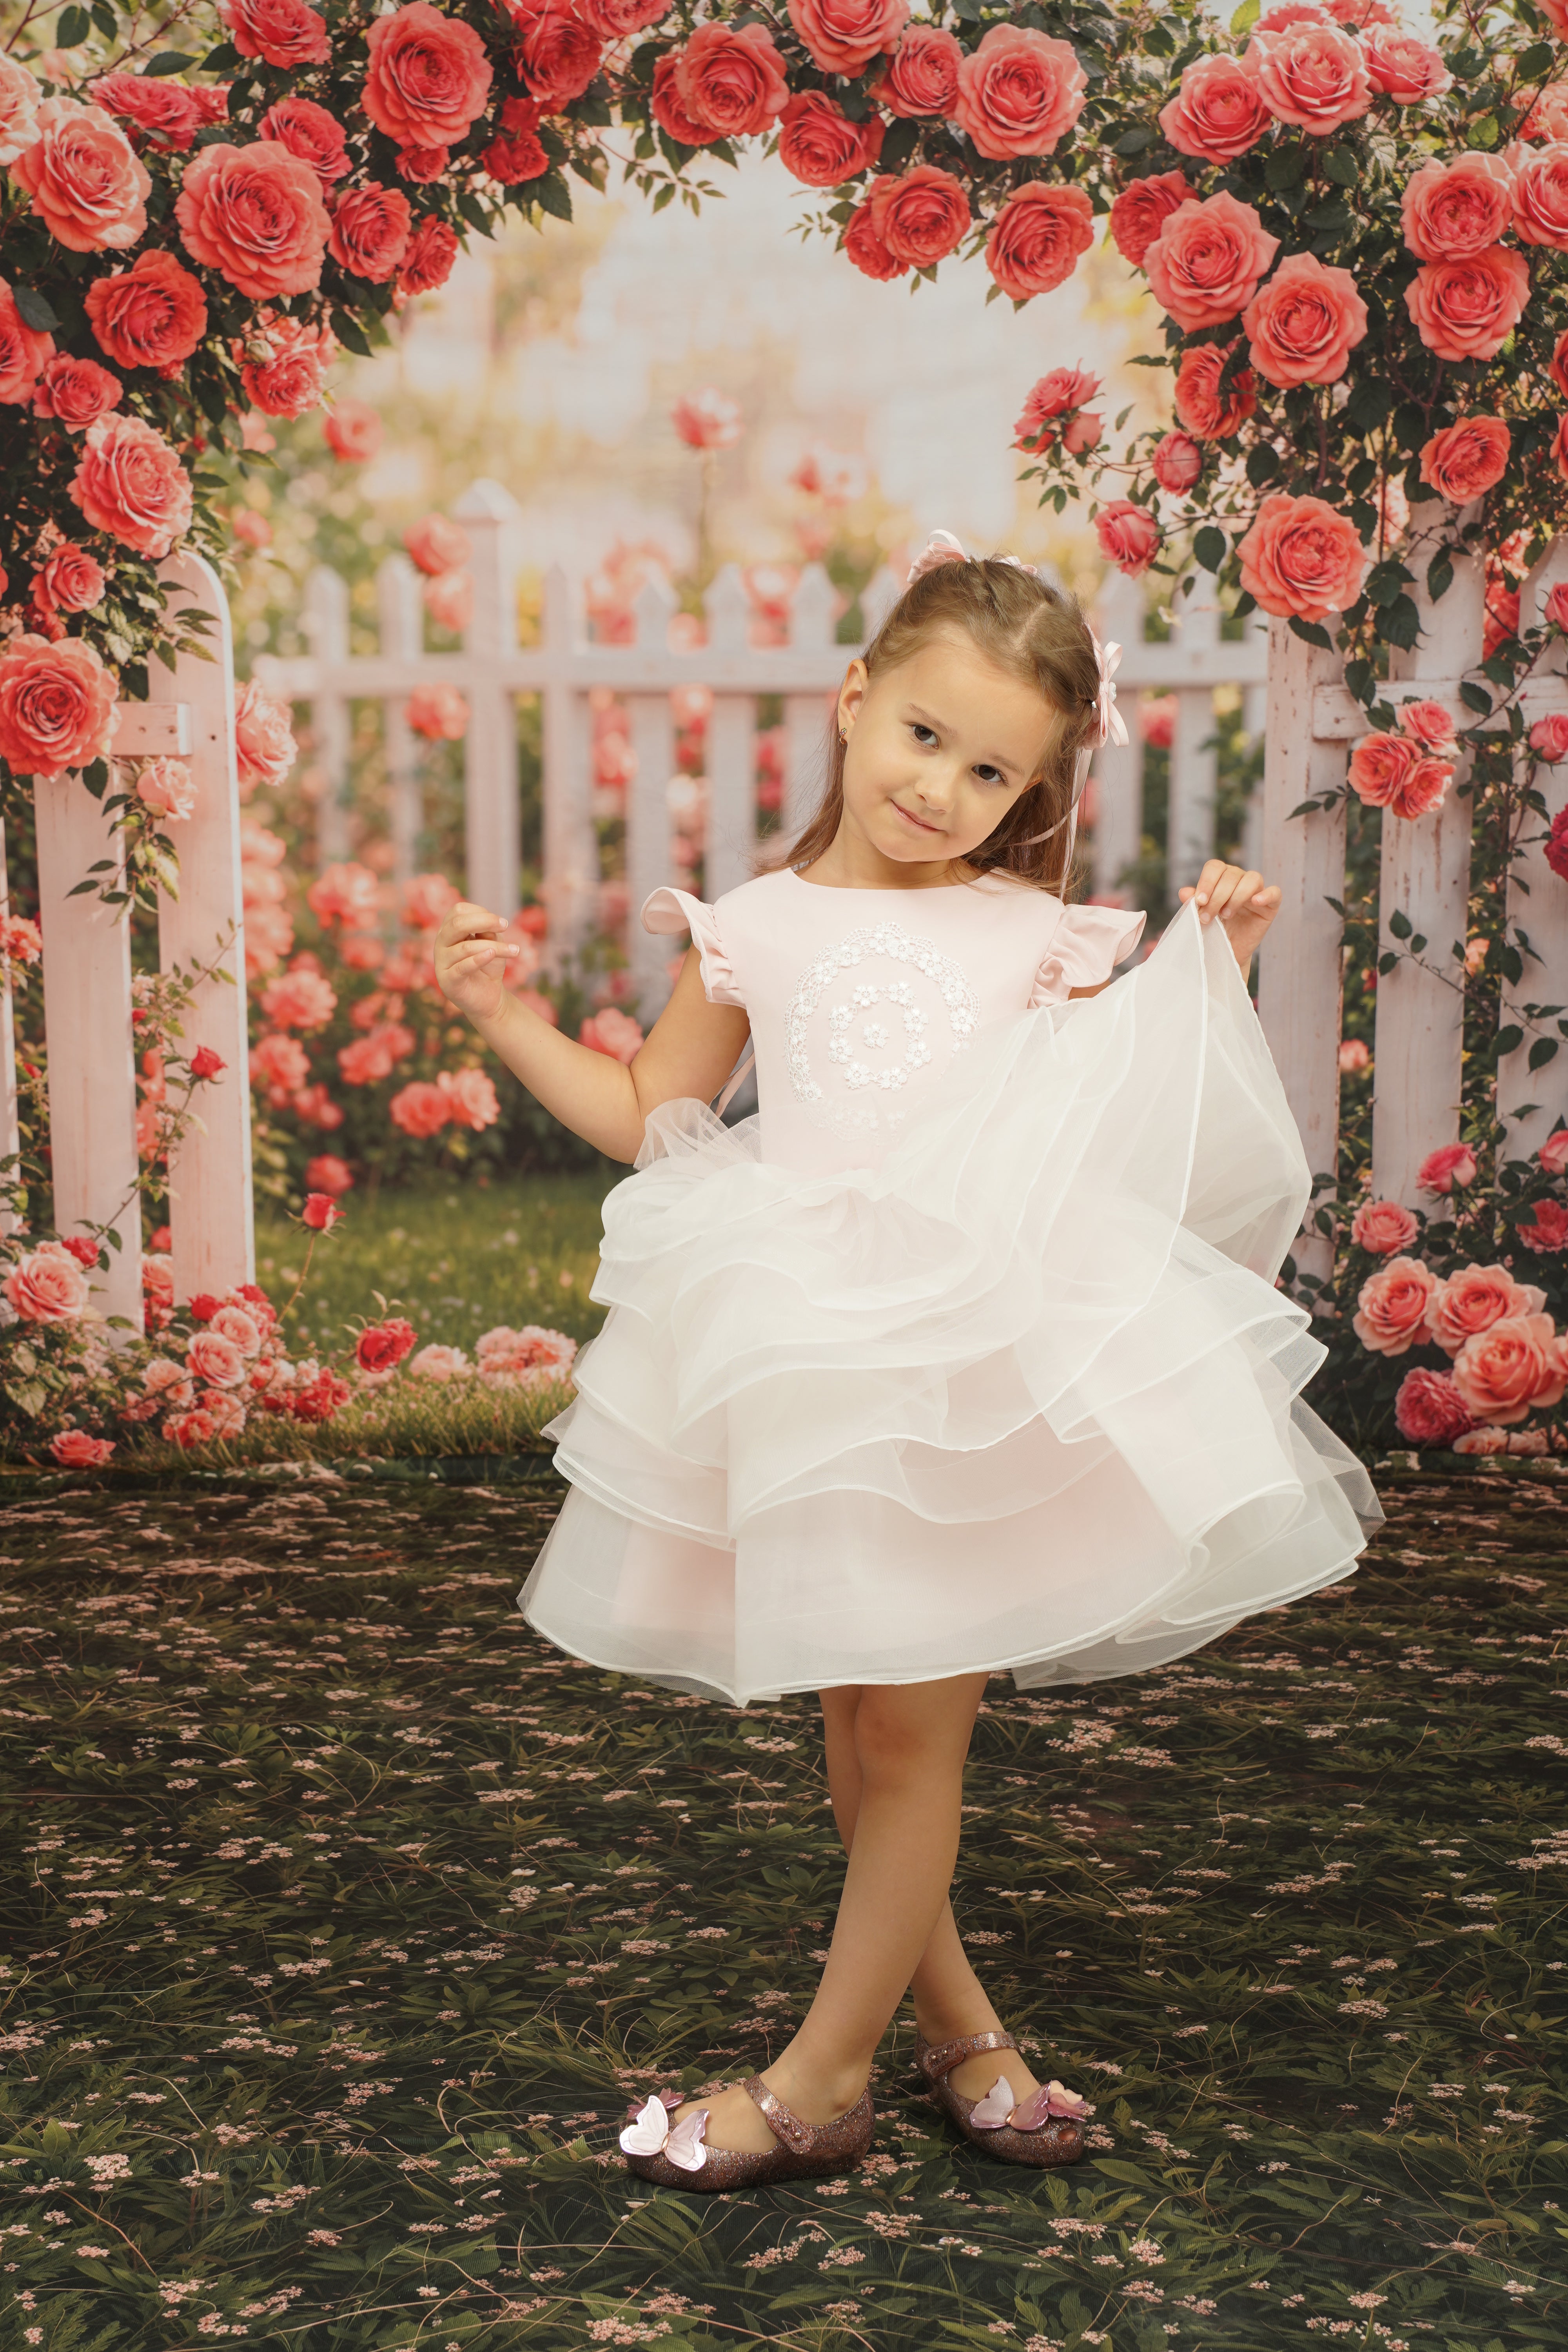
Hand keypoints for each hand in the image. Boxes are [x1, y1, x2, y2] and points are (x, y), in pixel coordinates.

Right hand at [433, 899, 520, 1022]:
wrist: (488, 997)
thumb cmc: (488, 966)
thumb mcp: (491, 943)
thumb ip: (487, 931)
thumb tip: (489, 922)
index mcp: (448, 930)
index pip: (458, 911)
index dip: (481, 913)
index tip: (502, 923)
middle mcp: (441, 943)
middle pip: (457, 924)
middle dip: (484, 921)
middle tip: (506, 926)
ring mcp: (441, 962)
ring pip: (466, 947)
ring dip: (494, 946)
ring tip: (515, 950)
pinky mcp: (447, 981)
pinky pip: (461, 967)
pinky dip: (478, 959)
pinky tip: (492, 955)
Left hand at [1178, 860, 1281, 973]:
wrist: (1227, 951)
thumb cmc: (1213, 929)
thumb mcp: (1200, 916)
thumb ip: (1193, 902)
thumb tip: (1184, 892)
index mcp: (1221, 877)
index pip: (1215, 867)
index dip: (1206, 881)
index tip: (1199, 901)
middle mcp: (1239, 879)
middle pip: (1231, 875)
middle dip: (1216, 897)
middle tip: (1207, 917)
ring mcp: (1257, 890)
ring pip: (1252, 879)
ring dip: (1236, 897)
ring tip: (1225, 916)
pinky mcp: (1271, 905)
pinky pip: (1275, 892)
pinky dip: (1266, 894)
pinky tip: (1256, 902)